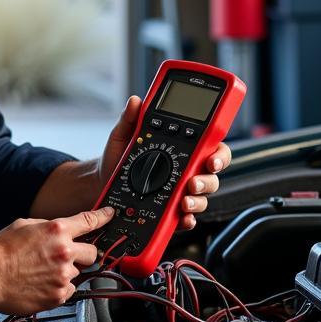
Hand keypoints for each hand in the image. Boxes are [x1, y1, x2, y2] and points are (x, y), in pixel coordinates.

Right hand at [0, 206, 114, 314]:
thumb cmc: (1, 251)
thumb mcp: (25, 225)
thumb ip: (49, 227)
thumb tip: (60, 231)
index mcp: (57, 230)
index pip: (90, 221)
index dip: (103, 218)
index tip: (109, 216)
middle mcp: (64, 252)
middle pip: (93, 252)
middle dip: (84, 253)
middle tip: (67, 256)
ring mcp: (63, 275)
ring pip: (78, 273)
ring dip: (66, 272)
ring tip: (43, 272)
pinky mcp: (59, 295)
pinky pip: (69, 290)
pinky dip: (59, 288)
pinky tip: (42, 284)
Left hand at [99, 95, 232, 232]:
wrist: (101, 181)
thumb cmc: (118, 157)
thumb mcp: (123, 135)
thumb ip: (131, 119)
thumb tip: (135, 102)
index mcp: (180, 149)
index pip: (211, 149)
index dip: (219, 155)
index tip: (211, 160)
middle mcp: (185, 171)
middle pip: (211, 176)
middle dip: (207, 181)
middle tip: (192, 183)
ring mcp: (179, 192)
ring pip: (202, 197)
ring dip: (197, 200)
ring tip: (184, 201)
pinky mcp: (170, 211)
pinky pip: (186, 217)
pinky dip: (187, 219)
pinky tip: (181, 217)